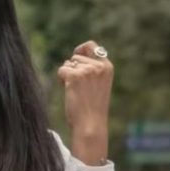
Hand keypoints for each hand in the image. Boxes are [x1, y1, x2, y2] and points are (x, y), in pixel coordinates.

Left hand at [56, 40, 112, 165]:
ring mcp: (87, 70)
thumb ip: (91, 70)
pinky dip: (61, 80)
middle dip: (72, 69)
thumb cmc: (92, 108)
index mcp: (107, 67)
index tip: (75, 55)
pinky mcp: (75, 75)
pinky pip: (61, 70)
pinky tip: (69, 91)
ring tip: (76, 91)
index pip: (92, 46)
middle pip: (76, 57)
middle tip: (78, 87)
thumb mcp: (98, 85)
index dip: (81, 49)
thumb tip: (71, 59)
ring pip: (68, 64)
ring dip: (67, 75)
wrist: (91, 124)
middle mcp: (99, 66)